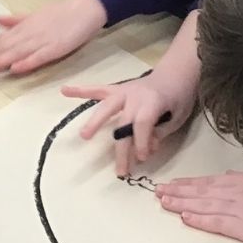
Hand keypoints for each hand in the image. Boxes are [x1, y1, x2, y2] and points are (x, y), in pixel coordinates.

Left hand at [0, 0, 106, 75]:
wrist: (85, 9)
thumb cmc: (60, 13)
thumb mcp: (35, 14)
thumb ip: (17, 20)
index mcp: (24, 26)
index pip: (0, 40)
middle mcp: (30, 33)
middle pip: (4, 47)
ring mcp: (42, 40)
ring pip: (18, 52)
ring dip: (1, 60)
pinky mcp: (56, 48)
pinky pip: (39, 56)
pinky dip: (27, 62)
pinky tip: (15, 68)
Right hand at [62, 71, 193, 175]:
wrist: (175, 73)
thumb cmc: (178, 97)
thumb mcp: (176, 117)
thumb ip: (159, 132)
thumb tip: (145, 149)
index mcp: (153, 101)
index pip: (143, 123)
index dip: (142, 142)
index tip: (142, 158)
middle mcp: (135, 95)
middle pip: (123, 122)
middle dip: (121, 146)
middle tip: (120, 169)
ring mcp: (124, 91)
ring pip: (106, 106)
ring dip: (95, 121)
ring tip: (84, 135)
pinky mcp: (117, 90)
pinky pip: (97, 91)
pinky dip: (80, 91)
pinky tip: (64, 91)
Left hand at [156, 170, 242, 242]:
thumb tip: (227, 177)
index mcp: (241, 180)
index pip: (207, 181)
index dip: (187, 184)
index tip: (172, 184)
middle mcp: (235, 192)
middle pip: (200, 192)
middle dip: (177, 192)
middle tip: (157, 192)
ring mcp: (238, 210)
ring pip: (203, 206)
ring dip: (181, 204)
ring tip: (164, 202)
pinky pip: (216, 223)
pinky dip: (199, 220)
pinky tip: (184, 218)